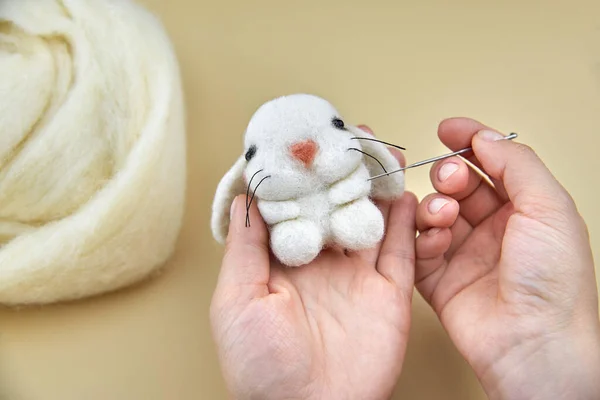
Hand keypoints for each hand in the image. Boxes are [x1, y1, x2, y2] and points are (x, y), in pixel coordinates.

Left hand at [210, 127, 416, 399]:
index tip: (300, 140)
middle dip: (340, 170)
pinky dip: (404, 220)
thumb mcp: (238, 300)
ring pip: (369, 218)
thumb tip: (245, 196)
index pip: (291, 205)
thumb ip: (247, 246)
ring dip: (374, 185)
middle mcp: (320, 262)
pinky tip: (401, 193)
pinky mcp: (388, 291)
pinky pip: (400, 249)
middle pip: (333, 204)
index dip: (297, 173)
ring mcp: (356, 275)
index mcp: (282, 261)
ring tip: (378, 151)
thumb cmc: (260, 365)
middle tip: (346, 135)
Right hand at [415, 118, 599, 398]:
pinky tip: (435, 241)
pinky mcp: (439, 278)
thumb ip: (515, 163)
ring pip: (434, 212)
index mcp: (526, 210)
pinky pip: (417, 247)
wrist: (532, 342)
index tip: (447, 129)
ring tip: (444, 217)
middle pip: (459, 185)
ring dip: (434, 206)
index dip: (470, 141)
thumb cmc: (552, 280)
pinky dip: (421, 237)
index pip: (493, 164)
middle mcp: (494, 229)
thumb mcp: (548, 207)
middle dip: (449, 175)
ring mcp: (465, 253)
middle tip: (451, 181)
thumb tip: (484, 137)